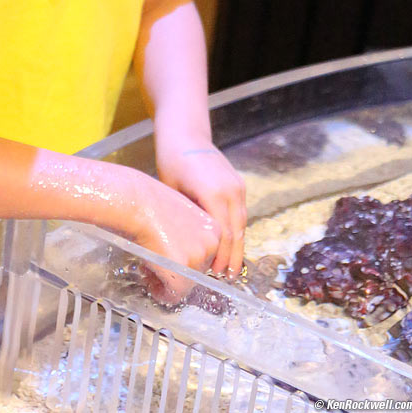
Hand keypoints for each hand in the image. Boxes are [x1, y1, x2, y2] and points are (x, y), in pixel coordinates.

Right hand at [121, 172, 221, 302]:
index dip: (186, 257)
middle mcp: (212, 245)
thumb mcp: (183, 213)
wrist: (137, 203)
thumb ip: (191, 232)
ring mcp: (198, 259)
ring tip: (150, 266)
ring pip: (186, 283)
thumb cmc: (152, 202)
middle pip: (198, 271)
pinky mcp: (182, 272)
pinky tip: (150, 280)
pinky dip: (161, 292)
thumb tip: (185, 250)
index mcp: (215, 228)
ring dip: (168, 279)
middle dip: (178, 271)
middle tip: (157, 263)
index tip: (171, 254)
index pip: (206, 255)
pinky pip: (174, 294)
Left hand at [155, 133, 245, 277]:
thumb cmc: (171, 162)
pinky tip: (229, 244)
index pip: (222, 235)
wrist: (184, 134)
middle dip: (232, 257)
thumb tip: (189, 249)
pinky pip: (239, 212)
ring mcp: (237, 186)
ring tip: (229, 267)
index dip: (220, 257)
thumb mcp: (174, 193)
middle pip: (236, 232)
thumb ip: (187, 220)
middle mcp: (231, 190)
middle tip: (225, 278)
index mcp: (214, 193)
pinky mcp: (238, 183)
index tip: (214, 275)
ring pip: (241, 224)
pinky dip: (235, 230)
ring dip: (236, 245)